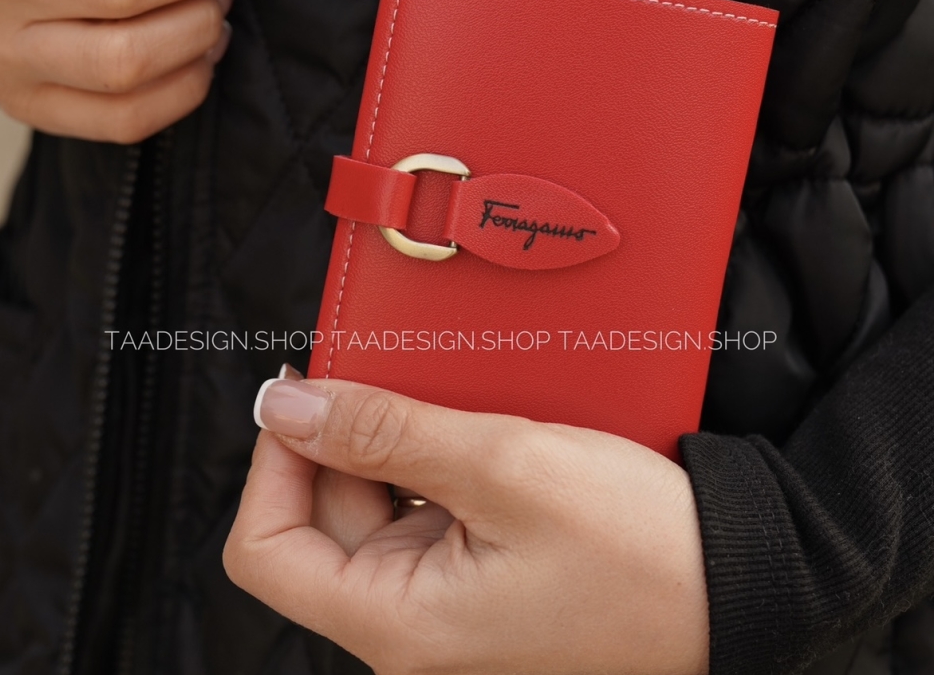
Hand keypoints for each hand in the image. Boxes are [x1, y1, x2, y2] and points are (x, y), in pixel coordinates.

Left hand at [224, 375, 709, 674]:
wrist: (738, 578)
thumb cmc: (641, 543)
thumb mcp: (505, 466)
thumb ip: (384, 432)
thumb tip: (284, 405)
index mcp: (401, 626)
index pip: (267, 550)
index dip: (273, 462)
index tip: (304, 393)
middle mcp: (410, 628)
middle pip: (319, 520)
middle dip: (342, 438)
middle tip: (389, 375)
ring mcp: (443, 605)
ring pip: (369, 508)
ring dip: (389, 443)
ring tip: (443, 399)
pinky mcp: (474, 577)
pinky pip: (418, 511)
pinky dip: (426, 460)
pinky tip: (462, 426)